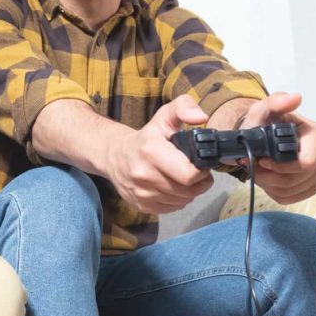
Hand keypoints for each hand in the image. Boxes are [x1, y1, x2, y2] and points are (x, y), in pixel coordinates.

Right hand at [104, 95, 214, 213]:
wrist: (114, 155)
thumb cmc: (146, 137)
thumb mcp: (164, 117)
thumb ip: (184, 108)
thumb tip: (201, 117)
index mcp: (151, 151)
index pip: (189, 174)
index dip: (202, 171)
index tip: (200, 163)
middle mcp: (144, 175)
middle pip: (188, 191)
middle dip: (199, 182)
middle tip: (195, 171)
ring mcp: (142, 193)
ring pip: (182, 201)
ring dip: (189, 192)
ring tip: (183, 177)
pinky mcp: (142, 205)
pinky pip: (173, 208)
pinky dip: (178, 199)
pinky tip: (172, 186)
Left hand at [238, 92, 315, 203]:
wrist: (260, 137)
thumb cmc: (264, 122)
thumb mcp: (264, 109)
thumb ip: (276, 102)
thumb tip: (295, 98)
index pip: (307, 162)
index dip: (281, 166)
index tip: (262, 159)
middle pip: (300, 178)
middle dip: (272, 175)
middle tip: (255, 166)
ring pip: (295, 189)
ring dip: (271, 183)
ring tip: (260, 170)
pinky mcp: (312, 186)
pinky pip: (293, 197)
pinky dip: (275, 191)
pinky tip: (269, 179)